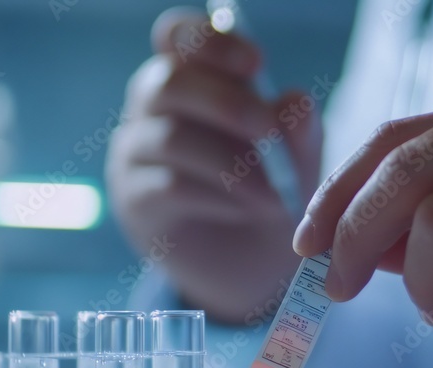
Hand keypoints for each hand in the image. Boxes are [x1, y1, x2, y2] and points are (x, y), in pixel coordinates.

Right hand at [106, 8, 321, 321]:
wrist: (254, 265)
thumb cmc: (270, 191)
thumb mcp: (296, 159)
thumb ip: (297, 132)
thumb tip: (295, 101)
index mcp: (193, 77)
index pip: (177, 36)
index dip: (210, 41)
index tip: (256, 64)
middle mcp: (153, 107)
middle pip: (167, 81)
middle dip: (226, 103)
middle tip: (268, 132)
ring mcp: (137, 154)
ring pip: (170, 138)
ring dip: (231, 164)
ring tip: (274, 195)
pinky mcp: (135, 202)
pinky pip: (168, 187)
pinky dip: (216, 197)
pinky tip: (247, 209)